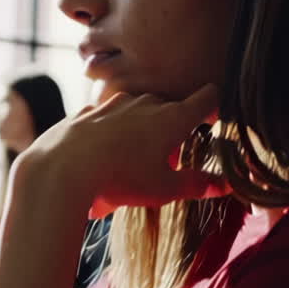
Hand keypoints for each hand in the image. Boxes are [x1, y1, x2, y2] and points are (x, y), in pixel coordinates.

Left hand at [16, 85, 229, 219]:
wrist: (62, 169)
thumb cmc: (120, 179)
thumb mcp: (165, 189)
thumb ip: (198, 184)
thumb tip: (226, 184)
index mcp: (173, 117)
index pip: (208, 98)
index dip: (217, 108)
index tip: (215, 124)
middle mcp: (146, 101)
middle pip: (171, 108)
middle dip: (174, 130)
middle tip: (166, 162)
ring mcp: (115, 103)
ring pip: (139, 110)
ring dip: (142, 130)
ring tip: (131, 163)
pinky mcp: (88, 110)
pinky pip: (108, 118)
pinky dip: (111, 133)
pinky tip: (102, 157)